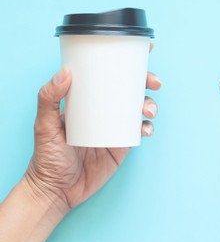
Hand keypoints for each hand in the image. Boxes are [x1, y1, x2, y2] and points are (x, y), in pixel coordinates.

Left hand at [23, 63, 160, 214]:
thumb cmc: (47, 157)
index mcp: (86, 100)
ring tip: (148, 110)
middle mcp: (102, 111)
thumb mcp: (44, 125)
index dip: (125, 63)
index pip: (106, 75)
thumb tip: (65, 72)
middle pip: (129, 90)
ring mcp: (114, 127)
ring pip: (138, 109)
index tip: (142, 51)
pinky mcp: (122, 145)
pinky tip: (146, 128)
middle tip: (153, 82)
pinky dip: (147, 127)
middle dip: (146, 82)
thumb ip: (48, 99)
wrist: (57, 190)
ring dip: (150, 104)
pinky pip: (139, 131)